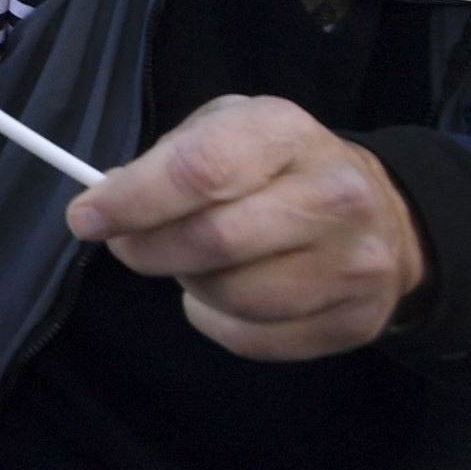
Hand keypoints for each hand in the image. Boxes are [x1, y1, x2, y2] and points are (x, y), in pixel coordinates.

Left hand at [65, 95, 425, 361]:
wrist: (383, 213)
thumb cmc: (278, 165)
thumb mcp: (225, 130)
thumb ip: (167, 161)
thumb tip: (107, 204)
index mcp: (287, 132)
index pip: (201, 170)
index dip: (134, 199)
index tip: (87, 216)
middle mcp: (333, 195)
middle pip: (215, 240)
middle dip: (150, 249)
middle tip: (125, 245)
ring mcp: (354, 263)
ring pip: (235, 298)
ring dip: (191, 285)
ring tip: (194, 262)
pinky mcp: (356, 320)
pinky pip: (256, 338)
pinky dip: (220, 321)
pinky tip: (228, 296)